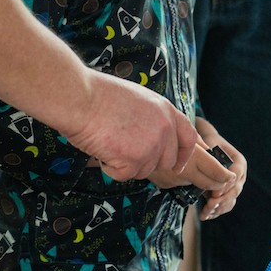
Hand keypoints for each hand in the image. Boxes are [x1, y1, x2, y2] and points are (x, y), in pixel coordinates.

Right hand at [64, 70, 197, 180]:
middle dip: (148, 162)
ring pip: (144, 170)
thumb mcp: (141, 99)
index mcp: (167, 111)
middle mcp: (164, 129)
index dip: (183, 155)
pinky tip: (102, 150)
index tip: (177, 165)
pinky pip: (124, 175)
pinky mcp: (133, 160)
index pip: (188, 138)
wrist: (82, 98)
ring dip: (127, 164)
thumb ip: (154, 118)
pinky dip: (110, 168)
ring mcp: (151, 146)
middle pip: (167, 161)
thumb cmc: (102, 95)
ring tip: (110, 143)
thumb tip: (156, 137)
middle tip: (127, 153)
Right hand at [148, 137, 237, 209]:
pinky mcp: (161, 184)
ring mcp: (171, 181)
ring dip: (197, 177)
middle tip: (223, 178)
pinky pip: (177, 182)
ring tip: (193, 164)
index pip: (217, 173)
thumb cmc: (159, 128)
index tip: (231, 176)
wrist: (126, 137)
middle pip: (208, 184)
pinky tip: (176, 165)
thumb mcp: (182, 129)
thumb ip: (197, 141)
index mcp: (193, 157)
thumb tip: (210, 150)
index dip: (226, 176)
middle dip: (218, 183)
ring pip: (192, 182)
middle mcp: (183, 172)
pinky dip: (181, 177)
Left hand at [195, 117, 246, 220]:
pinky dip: (217, 211)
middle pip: (235, 190)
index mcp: (239, 162)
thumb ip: (212, 159)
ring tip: (206, 212)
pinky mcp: (226, 194)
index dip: (226, 185)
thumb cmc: (209, 145)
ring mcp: (234, 186)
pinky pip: (225, 205)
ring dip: (219, 208)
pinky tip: (207, 215)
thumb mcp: (211, 147)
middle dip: (222, 199)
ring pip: (231, 200)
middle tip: (210, 204)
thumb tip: (212, 171)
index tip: (215, 192)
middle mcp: (240, 175)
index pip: (237, 175)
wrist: (208, 148)